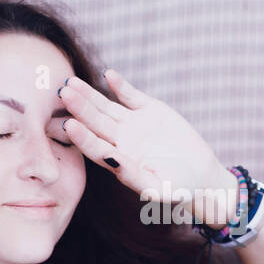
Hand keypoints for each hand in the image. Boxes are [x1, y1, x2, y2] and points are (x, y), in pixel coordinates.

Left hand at [57, 70, 238, 225]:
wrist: (200, 174)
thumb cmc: (178, 188)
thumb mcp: (158, 188)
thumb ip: (134, 175)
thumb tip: (112, 161)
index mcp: (117, 162)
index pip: (95, 147)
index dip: (82, 137)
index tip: (69, 125)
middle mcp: (119, 141)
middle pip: (94, 123)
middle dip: (79, 108)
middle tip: (63, 93)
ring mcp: (132, 124)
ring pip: (106, 107)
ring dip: (90, 94)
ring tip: (73, 82)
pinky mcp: (148, 110)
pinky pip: (130, 96)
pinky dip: (120, 85)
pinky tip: (109, 75)